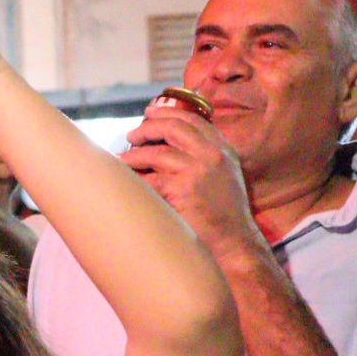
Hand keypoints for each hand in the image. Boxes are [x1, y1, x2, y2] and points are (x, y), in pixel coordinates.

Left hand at [119, 107, 261, 258]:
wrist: (234, 243)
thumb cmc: (223, 215)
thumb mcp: (222, 177)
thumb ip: (203, 157)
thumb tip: (166, 142)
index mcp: (223, 150)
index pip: (193, 120)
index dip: (168, 113)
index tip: (150, 113)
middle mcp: (213, 155)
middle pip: (173, 127)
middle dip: (147, 128)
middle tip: (131, 135)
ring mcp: (198, 170)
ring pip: (155, 152)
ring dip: (133, 156)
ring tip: (122, 160)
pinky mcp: (182, 188)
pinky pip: (149, 178)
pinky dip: (135, 179)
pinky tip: (127, 183)